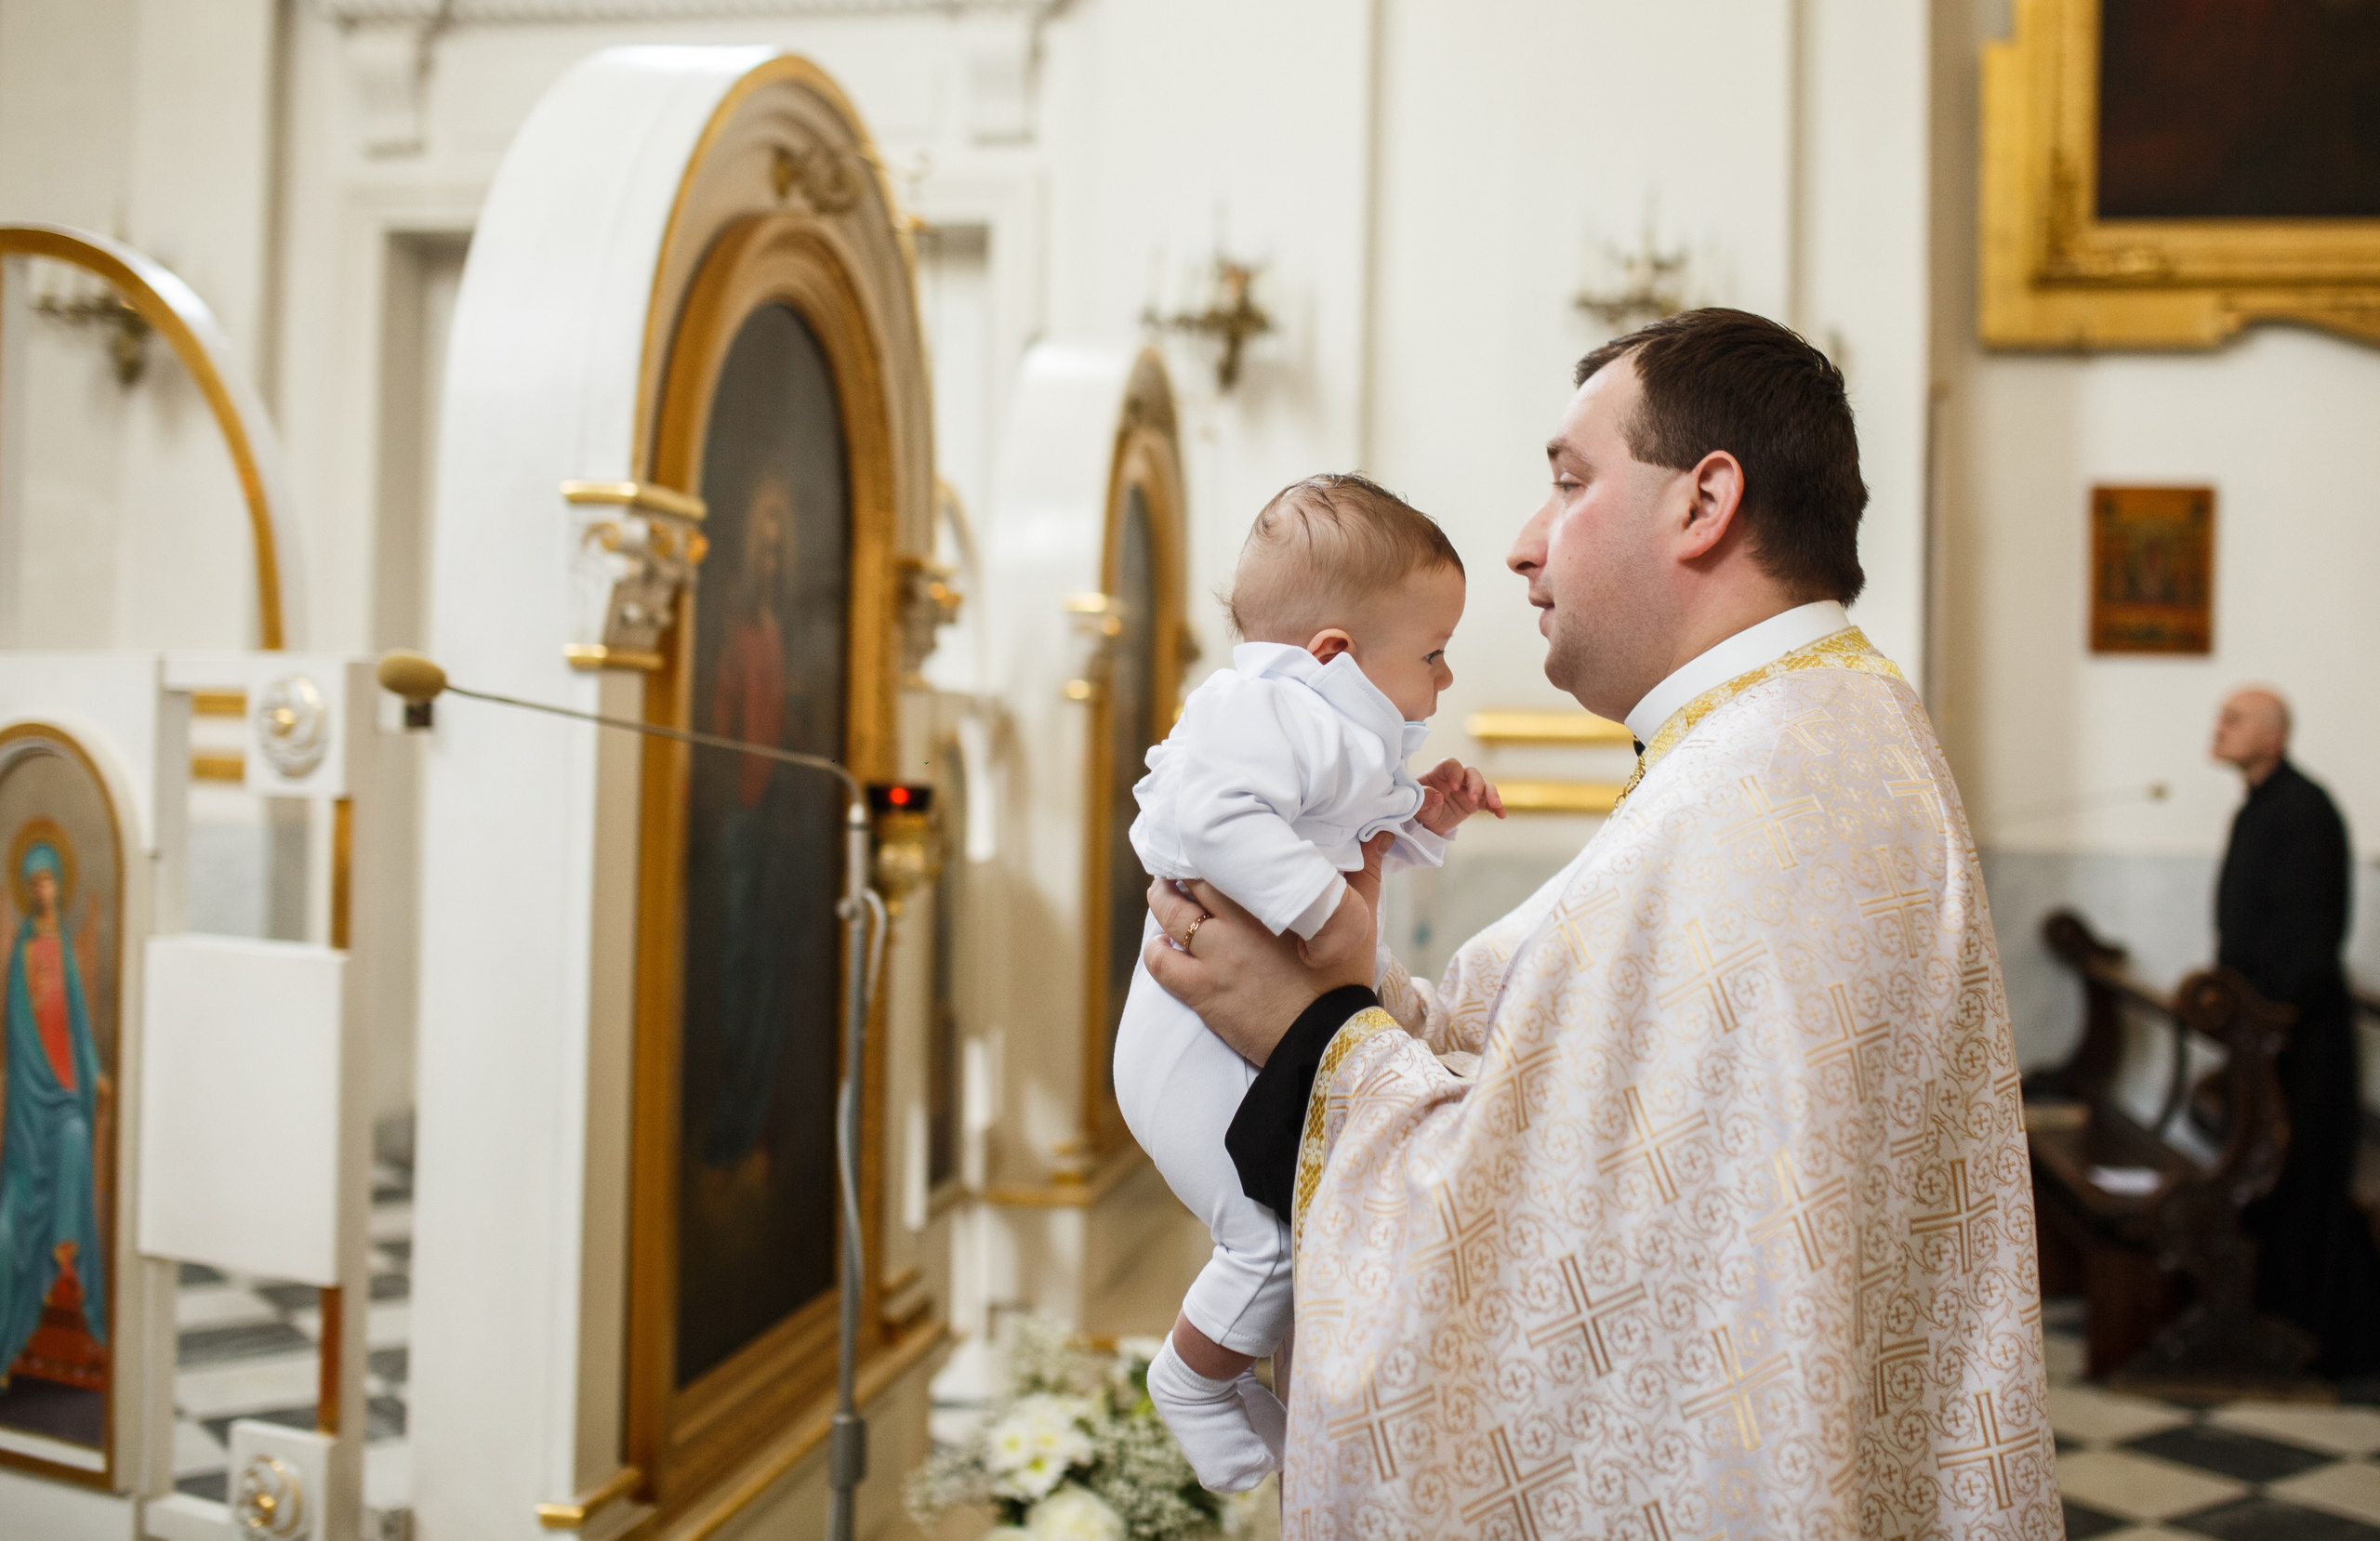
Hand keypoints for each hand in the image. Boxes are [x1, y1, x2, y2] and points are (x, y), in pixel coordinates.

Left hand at [1145, 832, 1393, 1065]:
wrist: (1330, 1038)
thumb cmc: (1346, 975)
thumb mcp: (1358, 917)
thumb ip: (1364, 869)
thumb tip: (1380, 832)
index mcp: (1271, 896)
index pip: (1226, 852)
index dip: (1212, 843)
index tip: (1209, 839)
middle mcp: (1237, 921)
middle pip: (1191, 878)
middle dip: (1182, 868)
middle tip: (1180, 864)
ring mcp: (1215, 956)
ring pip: (1169, 915)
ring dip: (1161, 900)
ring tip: (1163, 894)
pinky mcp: (1202, 992)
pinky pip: (1160, 963)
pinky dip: (1155, 950)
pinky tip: (1161, 945)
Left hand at [1416, 758, 1505, 834]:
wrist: (1426, 820)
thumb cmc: (1419, 805)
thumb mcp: (1416, 804)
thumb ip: (1423, 798)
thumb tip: (1438, 797)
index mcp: (1439, 773)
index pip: (1450, 764)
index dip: (1454, 772)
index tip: (1453, 787)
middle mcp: (1456, 778)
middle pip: (1471, 773)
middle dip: (1475, 784)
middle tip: (1473, 798)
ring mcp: (1468, 789)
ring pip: (1484, 785)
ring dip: (1491, 793)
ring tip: (1495, 805)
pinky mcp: (1475, 802)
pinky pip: (1488, 802)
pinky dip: (1496, 807)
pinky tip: (1501, 814)